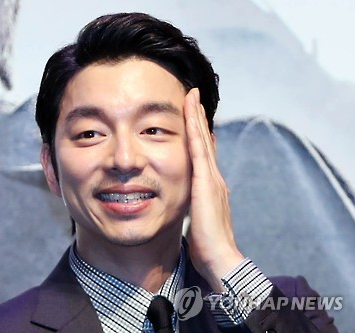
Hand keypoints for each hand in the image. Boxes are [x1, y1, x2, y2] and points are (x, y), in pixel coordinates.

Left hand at [184, 88, 243, 291]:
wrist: (220, 258)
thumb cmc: (206, 245)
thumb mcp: (197, 219)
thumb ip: (193, 206)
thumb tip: (186, 201)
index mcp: (210, 187)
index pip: (204, 155)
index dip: (199, 135)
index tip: (194, 118)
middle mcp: (214, 178)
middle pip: (205, 142)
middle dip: (199, 119)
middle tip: (194, 98)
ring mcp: (212, 178)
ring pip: (203, 141)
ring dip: (197, 118)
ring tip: (193, 98)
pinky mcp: (206, 182)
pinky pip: (198, 149)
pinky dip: (195, 130)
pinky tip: (191, 115)